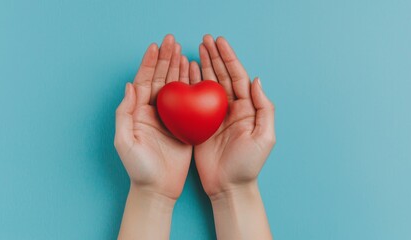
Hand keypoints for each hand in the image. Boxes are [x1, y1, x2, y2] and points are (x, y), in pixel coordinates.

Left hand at [115, 34, 192, 239]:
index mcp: (139, 112)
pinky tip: (195, 75)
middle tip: (172, 41)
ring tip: (183, 51)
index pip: (144, 81)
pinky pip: (188, 102)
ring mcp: (170, 118)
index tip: (155, 46)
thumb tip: (129, 86)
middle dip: (165, 60)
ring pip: (174, 87)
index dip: (149, 63)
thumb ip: (124, 113)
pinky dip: (191, 87)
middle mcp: (154, 112)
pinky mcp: (184, 126)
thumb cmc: (139, 168)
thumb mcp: (125, 141)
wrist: (157, 189)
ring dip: (178, 69)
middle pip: (160, 79)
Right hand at [193, 35, 275, 196]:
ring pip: (208, 85)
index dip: (228, 58)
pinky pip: (194, 101)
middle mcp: (231, 108)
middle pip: (222, 76)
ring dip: (202, 67)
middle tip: (204, 40)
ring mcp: (214, 115)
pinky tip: (185, 73)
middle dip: (214, 57)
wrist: (229, 187)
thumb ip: (264, 108)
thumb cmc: (248, 165)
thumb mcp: (265, 138)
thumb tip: (256, 80)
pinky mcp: (201, 125)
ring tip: (194, 50)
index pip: (237, 77)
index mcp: (247, 109)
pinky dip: (190, 85)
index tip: (219, 43)